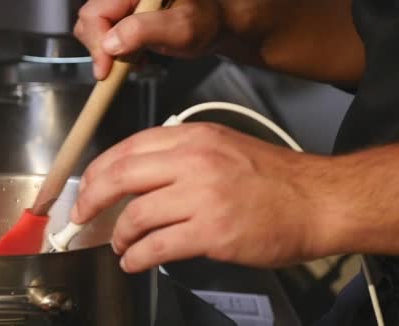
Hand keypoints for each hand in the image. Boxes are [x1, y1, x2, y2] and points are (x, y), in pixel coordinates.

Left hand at [70, 123, 336, 272]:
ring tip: (119, 245)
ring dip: (119, 235)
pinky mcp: (212, 231)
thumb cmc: (272, 177)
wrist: (316, 200)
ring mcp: (202, 196)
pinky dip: (137, 256)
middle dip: (92, 198)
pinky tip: (133, 261)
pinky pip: (157, 246)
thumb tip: (138, 178)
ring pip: (136, 215)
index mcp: (193, 137)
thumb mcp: (222, 147)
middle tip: (81, 216)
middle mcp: (194, 161)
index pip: (129, 147)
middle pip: (122, 176)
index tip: (87, 186)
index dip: (99, 170)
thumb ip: (179, 156)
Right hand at [74, 0, 222, 79]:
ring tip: (133, 62)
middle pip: (89, 21)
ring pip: (95, 31)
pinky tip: (136, 58)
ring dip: (109, 53)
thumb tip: (110, 43)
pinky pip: (106, 36)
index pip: (94, 13)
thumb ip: (144, 30)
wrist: (217, 24)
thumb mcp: (181, 28)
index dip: (96, 44)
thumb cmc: (206, 21)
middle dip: (100, 50)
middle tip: (117, 70)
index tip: (106, 71)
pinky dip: (116, 53)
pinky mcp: (125, 16)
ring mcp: (123, 2)